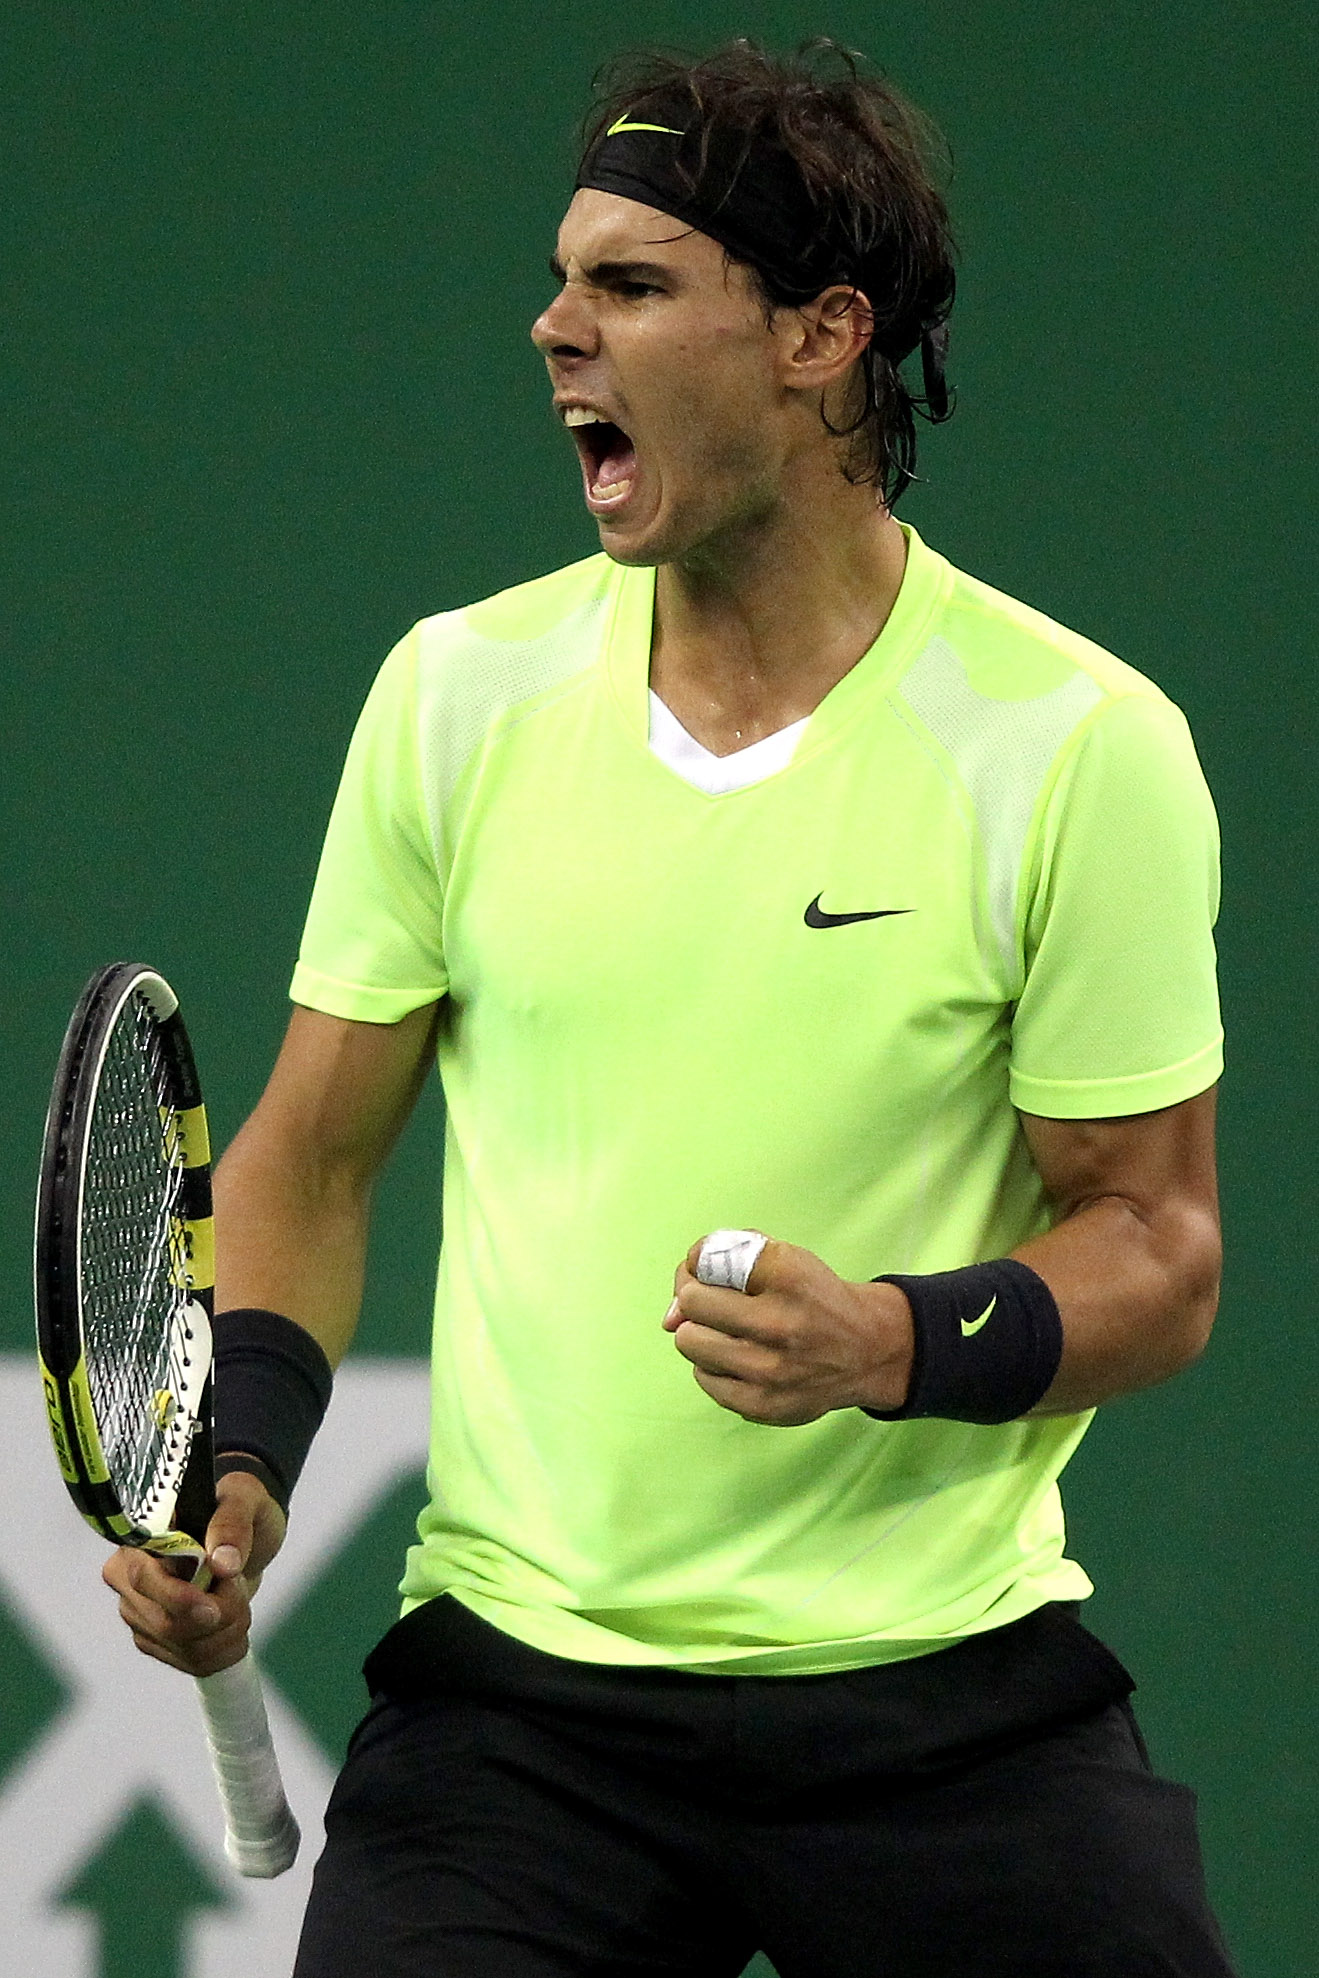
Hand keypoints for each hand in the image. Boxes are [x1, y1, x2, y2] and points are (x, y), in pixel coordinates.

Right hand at [102, 1469, 287, 1677]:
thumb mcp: (245, 1500)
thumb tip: (222, 1562)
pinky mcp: (156, 1638)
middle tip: (239, 1589)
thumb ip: (232, 1523)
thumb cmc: (240, 1509)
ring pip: (182, 1647)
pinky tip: (233, 1624)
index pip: (143, 1579)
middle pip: (165, 1623)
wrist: (247, 1538)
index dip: (178, 1599)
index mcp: (140, 1538)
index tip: (213, 1608)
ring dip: (225, 1632)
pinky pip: (190, 1660)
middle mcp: (127, 1577)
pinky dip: (222, 1649)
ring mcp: (139, 1612)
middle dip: (217, 1616)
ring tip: (239, 1599)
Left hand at [663, 1236, 913, 1424]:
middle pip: (691, 1303)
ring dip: (701, 1334)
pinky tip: (740, 1359)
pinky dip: (714, 1366)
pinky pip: (704, 1379)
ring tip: (729, 1333)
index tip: (712, 1271)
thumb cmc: (812, 1298)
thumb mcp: (784, 1258)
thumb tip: (669, 1317)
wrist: (867, 1350)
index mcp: (788, 1275)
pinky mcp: (764, 1405)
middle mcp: (781, 1323)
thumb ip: (721, 1262)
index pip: (708, 1258)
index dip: (700, 1263)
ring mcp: (771, 1370)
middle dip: (694, 1300)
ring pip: (690, 1343)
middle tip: (712, 1304)